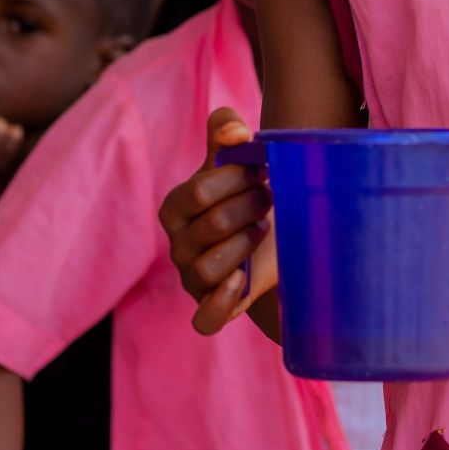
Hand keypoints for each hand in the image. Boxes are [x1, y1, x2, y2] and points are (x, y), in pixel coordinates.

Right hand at [158, 110, 275, 334]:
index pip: (200, 190)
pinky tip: (243, 280)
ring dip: (246, 245)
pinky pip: (205, 318)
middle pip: (213, 225)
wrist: (273, 244)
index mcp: (175, 206)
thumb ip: (226, 131)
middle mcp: (177, 244)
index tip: (262, 171)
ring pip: (210, 268)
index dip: (238, 178)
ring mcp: (191, 279)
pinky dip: (222, 303)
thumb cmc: (246, 196)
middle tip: (268, 198)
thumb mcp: (235, 161)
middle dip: (251, 206)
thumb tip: (236, 131)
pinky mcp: (209, 308)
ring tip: (263, 229)